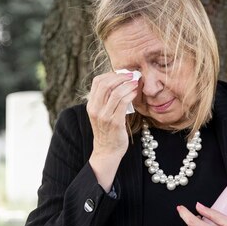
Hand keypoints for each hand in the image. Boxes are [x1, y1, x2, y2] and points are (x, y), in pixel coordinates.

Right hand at [86, 70, 138, 188]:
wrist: (107, 151)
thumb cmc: (107, 131)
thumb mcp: (102, 113)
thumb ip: (106, 100)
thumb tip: (120, 82)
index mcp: (91, 105)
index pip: (97, 82)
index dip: (110, 74)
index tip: (122, 74)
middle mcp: (95, 109)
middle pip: (106, 84)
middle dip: (120, 77)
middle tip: (131, 75)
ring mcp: (104, 116)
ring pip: (116, 92)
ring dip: (128, 84)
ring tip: (136, 82)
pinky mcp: (115, 122)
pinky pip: (123, 102)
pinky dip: (131, 94)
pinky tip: (135, 92)